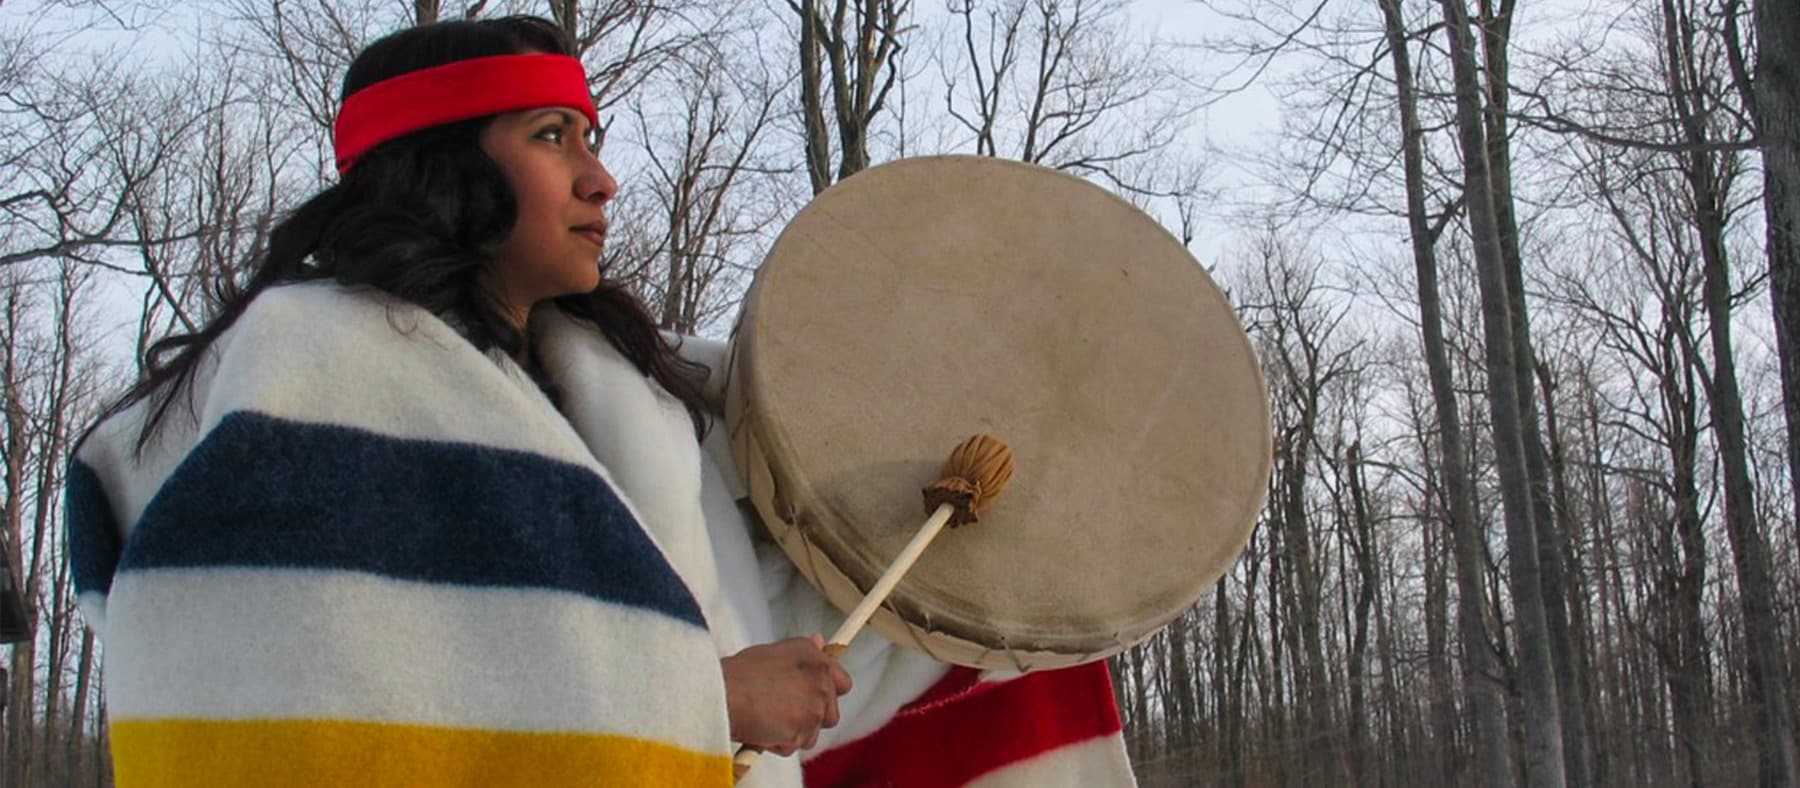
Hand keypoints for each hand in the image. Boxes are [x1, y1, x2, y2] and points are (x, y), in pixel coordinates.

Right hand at [721, 634, 853, 754]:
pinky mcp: (799, 734)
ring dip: (795, 733)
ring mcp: (812, 712)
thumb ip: (804, 649)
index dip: (830, 692)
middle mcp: (820, 686)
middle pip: (831, 715)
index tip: (814, 697)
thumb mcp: (775, 650)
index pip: (843, 684)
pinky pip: (793, 746)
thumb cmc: (742, 671)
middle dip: (811, 718)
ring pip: (812, 735)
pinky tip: (761, 730)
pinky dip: (779, 744)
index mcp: (817, 662)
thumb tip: (821, 641)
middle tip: (785, 713)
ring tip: (769, 720)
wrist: (723, 694)